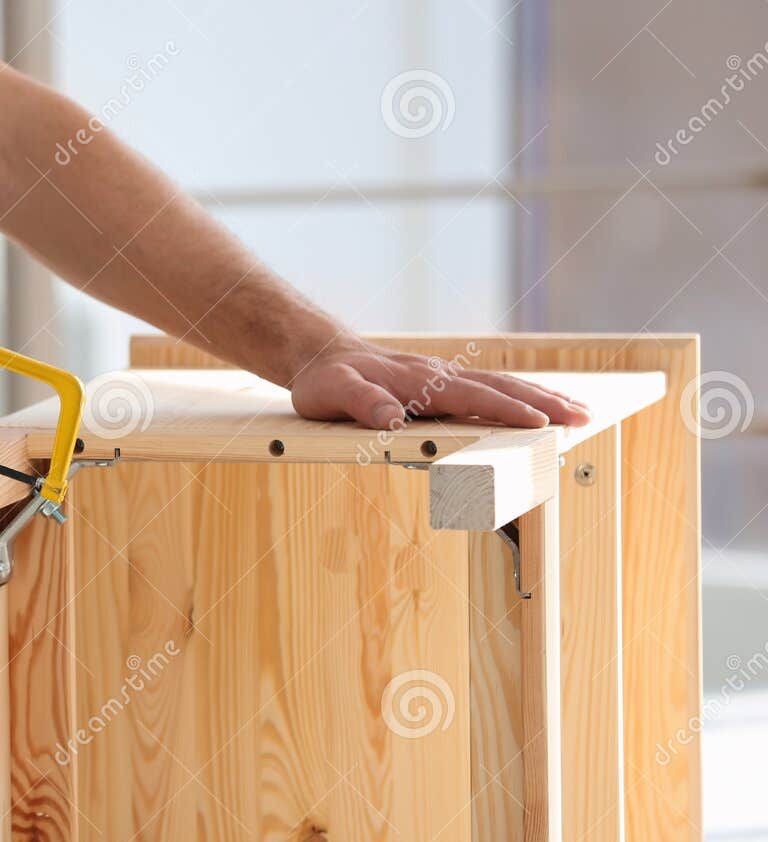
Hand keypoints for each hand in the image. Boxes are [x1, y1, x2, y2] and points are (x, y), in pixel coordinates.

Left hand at [287, 338, 591, 430]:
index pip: (472, 396)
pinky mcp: (441, 383)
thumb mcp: (332, 394)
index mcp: (419, 381)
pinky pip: (488, 388)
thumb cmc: (325, 380)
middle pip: (500, 386)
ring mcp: (443, 377)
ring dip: (541, 397)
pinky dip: (519, 395)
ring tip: (578, 411)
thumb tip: (393, 419)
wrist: (322, 355)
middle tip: (583, 417)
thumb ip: (361, 404)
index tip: (540, 422)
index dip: (506, 410)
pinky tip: (538, 405)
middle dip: (544, 402)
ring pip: (500, 384)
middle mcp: (438, 375)